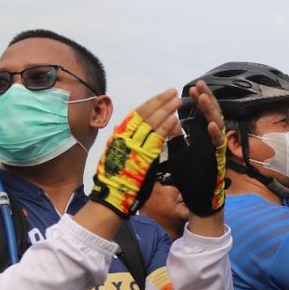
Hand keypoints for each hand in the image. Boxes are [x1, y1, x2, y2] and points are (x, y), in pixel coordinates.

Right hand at [89, 90, 180, 217]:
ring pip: (151, 123)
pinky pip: (155, 139)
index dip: (151, 103)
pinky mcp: (142, 157)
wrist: (111, 197)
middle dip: (160, 102)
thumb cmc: (114, 178)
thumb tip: (118, 128)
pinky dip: (165, 128)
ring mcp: (133, 146)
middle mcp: (124, 137)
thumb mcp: (113, 153)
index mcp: (118, 135)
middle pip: (145, 114)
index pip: (137, 114)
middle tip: (173, 92)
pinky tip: (174, 119)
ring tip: (177, 101)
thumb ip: (120, 140)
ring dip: (166, 110)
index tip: (162, 95)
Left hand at [168, 79, 227, 217]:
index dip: (198, 100)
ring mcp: (215, 147)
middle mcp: (211, 139)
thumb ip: (175, 137)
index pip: (202, 113)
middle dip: (206, 98)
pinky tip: (211, 124)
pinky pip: (219, 143)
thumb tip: (172, 121)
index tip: (191, 89)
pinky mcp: (217, 158)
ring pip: (217, 123)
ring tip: (204, 97)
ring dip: (211, 110)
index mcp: (201, 136)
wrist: (197, 198)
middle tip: (199, 85)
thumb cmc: (189, 177)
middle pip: (212, 113)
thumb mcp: (177, 153)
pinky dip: (215, 134)